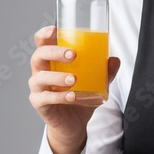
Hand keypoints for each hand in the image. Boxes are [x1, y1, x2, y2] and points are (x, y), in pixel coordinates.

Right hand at [28, 26, 119, 153]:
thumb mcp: (96, 83)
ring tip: (73, 79)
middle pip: (39, 55)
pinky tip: (72, 96)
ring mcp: (38, 88)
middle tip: (72, 55)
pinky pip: (46, 98)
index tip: (55, 30)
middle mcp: (41, 71)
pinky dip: (60, 96)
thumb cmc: (79, 97)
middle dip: (54, 52)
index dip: (44, 34)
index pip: (42, 42)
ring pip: (41, 77)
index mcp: (51, 61)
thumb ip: (105, 72)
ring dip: (57, 77)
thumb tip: (115, 60)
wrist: (73, 124)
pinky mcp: (39, 103)